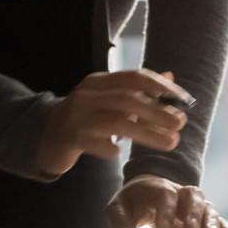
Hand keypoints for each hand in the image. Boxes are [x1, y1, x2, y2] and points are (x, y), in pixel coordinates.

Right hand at [37, 69, 192, 177]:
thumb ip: (137, 90)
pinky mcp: (68, 137)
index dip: (161, 86)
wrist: (45, 136)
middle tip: (180, 123)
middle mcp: (87, 95)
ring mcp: (76, 115)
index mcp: (100, 82)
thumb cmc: (85, 118)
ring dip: (145, 132)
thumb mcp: (109, 99)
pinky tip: (118, 152)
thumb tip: (170, 75)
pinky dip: (105, 145)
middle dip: (157, 111)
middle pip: (127, 99)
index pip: (135, 77)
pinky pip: (89, 141)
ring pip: (114, 121)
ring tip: (169, 142)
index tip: (183, 98)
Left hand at [105, 175, 227, 227]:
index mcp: (157, 188)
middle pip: (192, 195)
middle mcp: (178, 192)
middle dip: (193, 212)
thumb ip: (117, 219)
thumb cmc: (132, 201)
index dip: (166, 210)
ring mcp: (191, 204)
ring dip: (212, 220)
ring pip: (206, 206)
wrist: (147, 192)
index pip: (164, 195)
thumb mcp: (117, 206)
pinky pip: (216, 219)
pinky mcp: (200, 216)